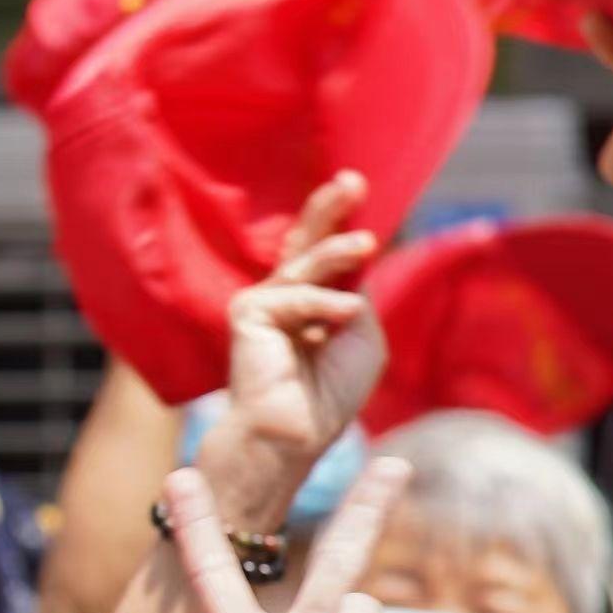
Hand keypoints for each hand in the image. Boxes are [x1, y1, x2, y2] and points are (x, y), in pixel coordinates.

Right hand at [202, 171, 382, 525]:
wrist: (296, 433)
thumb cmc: (330, 395)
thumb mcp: (362, 335)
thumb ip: (357, 293)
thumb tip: (355, 256)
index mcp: (313, 303)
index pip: (328, 255)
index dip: (344, 223)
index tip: (361, 189)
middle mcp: (284, 297)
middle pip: (306, 241)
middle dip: (328, 209)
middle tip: (351, 179)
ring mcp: (262, 303)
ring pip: (305, 262)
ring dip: (336, 251)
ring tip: (365, 243)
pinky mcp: (247, 313)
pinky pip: (294, 295)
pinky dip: (323, 304)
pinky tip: (344, 315)